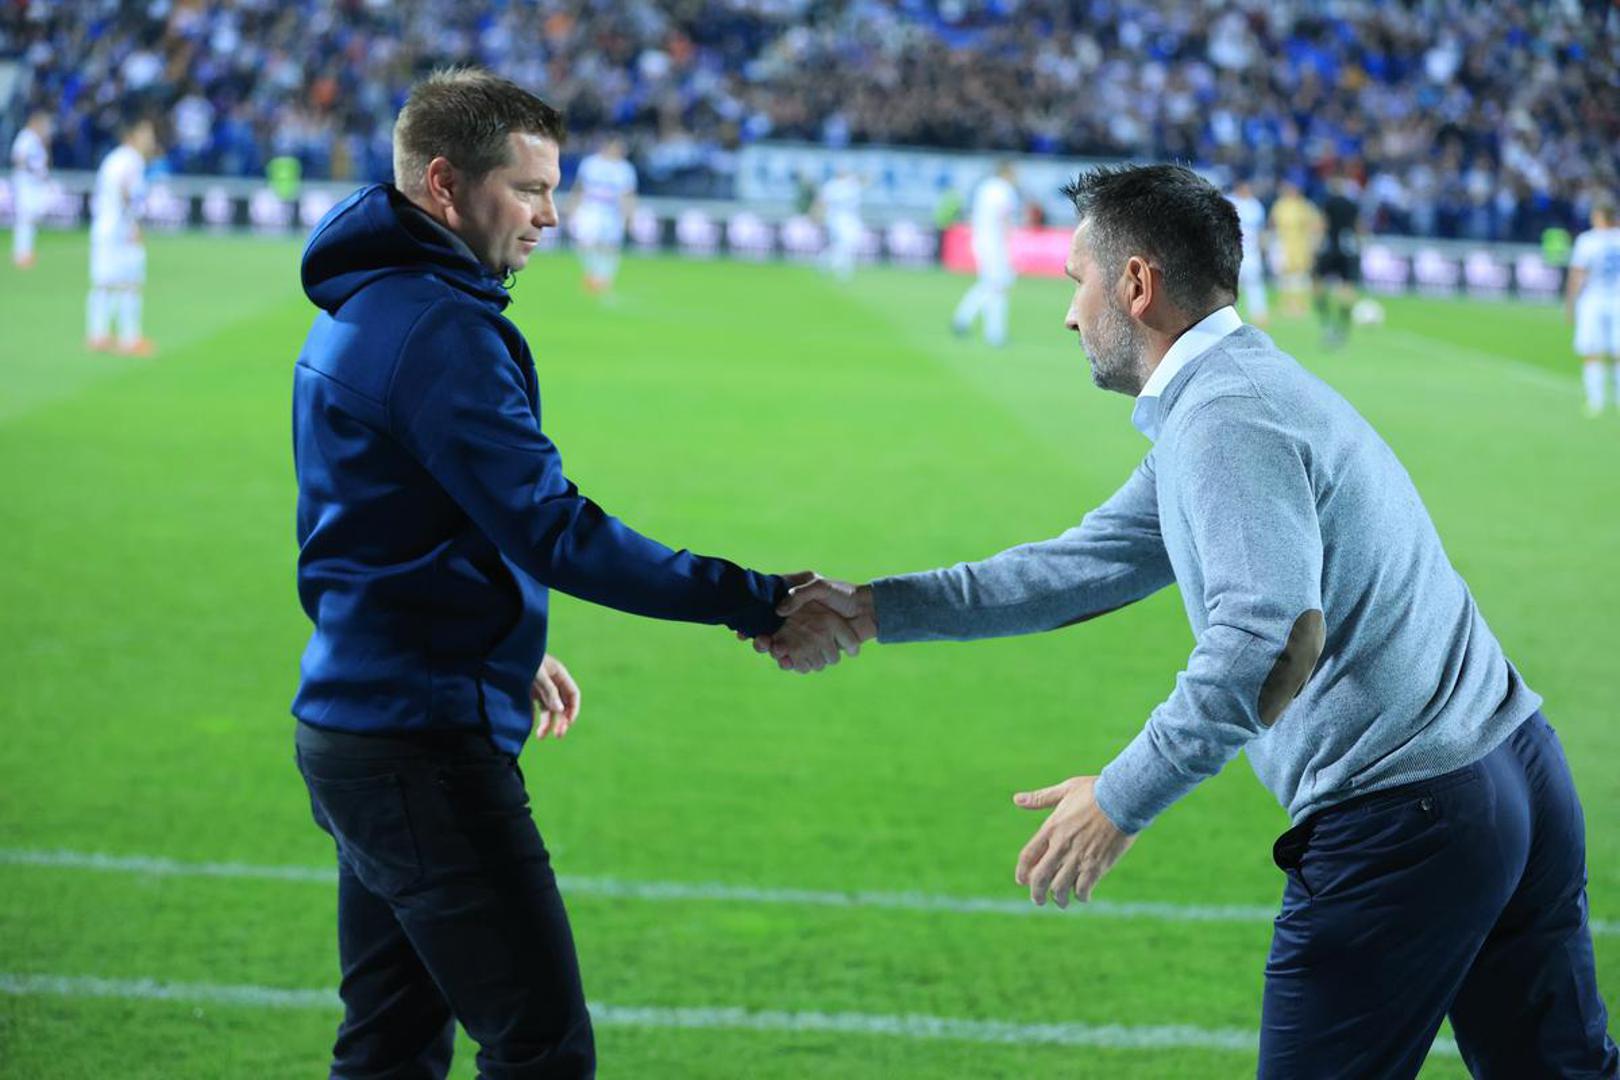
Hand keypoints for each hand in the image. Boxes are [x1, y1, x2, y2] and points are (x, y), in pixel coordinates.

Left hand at [530, 653, 580, 739]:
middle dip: (561, 720)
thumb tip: (560, 710)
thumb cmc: (522, 659)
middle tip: (558, 735)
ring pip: (548, 708)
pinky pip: (534, 708)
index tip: (568, 723)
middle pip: (562, 704)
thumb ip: (549, 691)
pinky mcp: (526, 691)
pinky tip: (530, 727)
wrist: (502, 652)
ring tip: (540, 736)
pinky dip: (534, 718)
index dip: (573, 709)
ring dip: (547, 722)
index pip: (572, 695)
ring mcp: (539, 687)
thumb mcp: (537, 674)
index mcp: (558, 674)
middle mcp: (551, 681)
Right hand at [748, 573, 876, 673]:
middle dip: (763, 644)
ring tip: (777, 654)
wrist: (869, 610)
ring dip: (779, 656)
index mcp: (793, 610)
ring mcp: (808, 641)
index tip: (744, 632)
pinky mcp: (820, 652)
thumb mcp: (819, 586)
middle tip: (761, 643)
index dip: (754, 627)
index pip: (767, 621)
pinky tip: (790, 663)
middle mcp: (797, 627)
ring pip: (786, 654)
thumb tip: (778, 610)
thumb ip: (799, 595)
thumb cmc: (843, 594)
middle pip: (772, 640)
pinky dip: (795, 665)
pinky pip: (804, 662)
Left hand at [1013, 776, 1135, 907]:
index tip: (1022, 881)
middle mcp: (1061, 846)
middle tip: (1038, 901)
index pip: (1027, 856)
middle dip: (1036, 893)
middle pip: (1040, 877)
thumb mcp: (1064, 790)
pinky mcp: (1097, 865)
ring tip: (1061, 902)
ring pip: (1060, 888)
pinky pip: (1083, 888)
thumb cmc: (1095, 791)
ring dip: (1059, 898)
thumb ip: (1039, 798)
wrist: (1123, 798)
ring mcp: (1078, 857)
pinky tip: (1083, 895)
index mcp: (1051, 828)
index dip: (1022, 872)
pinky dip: (1081, 895)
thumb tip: (1016, 799)